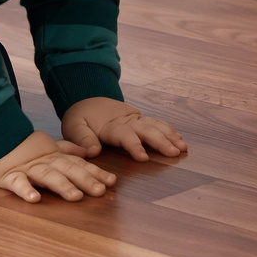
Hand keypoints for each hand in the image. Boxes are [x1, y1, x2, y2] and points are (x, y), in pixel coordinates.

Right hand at [0, 130, 117, 203]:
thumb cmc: (23, 148)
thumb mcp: (48, 146)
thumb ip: (68, 150)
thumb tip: (88, 152)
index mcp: (55, 157)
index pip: (79, 164)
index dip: (96, 172)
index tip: (112, 182)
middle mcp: (45, 162)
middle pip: (68, 170)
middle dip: (85, 180)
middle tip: (100, 191)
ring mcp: (28, 169)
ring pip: (47, 176)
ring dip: (62, 186)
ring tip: (75, 196)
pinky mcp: (10, 176)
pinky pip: (18, 183)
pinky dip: (26, 191)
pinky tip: (35, 199)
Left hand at [61, 98, 188, 163]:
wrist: (86, 98)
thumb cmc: (80, 117)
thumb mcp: (73, 126)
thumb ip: (82, 138)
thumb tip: (94, 151)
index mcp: (111, 125)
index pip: (125, 135)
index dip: (134, 146)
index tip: (144, 158)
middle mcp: (127, 121)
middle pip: (147, 130)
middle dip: (161, 141)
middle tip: (175, 153)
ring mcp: (135, 119)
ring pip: (155, 126)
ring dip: (170, 136)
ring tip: (183, 147)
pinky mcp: (139, 119)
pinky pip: (156, 124)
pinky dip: (169, 130)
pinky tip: (179, 139)